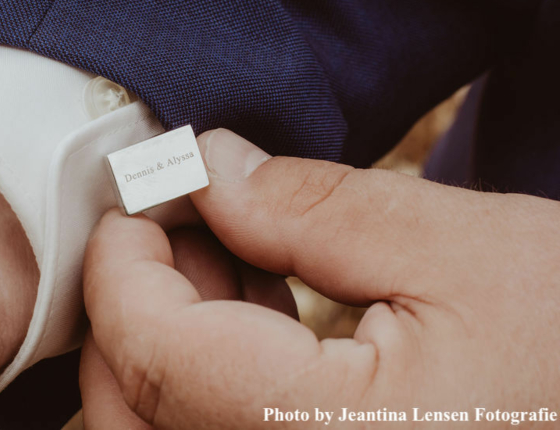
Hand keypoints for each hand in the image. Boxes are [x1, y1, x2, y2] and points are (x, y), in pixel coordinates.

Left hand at [81, 128, 559, 428]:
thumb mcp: (456, 252)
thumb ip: (310, 207)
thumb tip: (207, 168)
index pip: (152, 354)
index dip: (120, 263)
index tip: (137, 197)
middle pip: (129, 408)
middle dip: (134, 300)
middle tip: (183, 217)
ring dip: (164, 337)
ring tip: (230, 256)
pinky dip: (200, 379)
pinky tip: (256, 315)